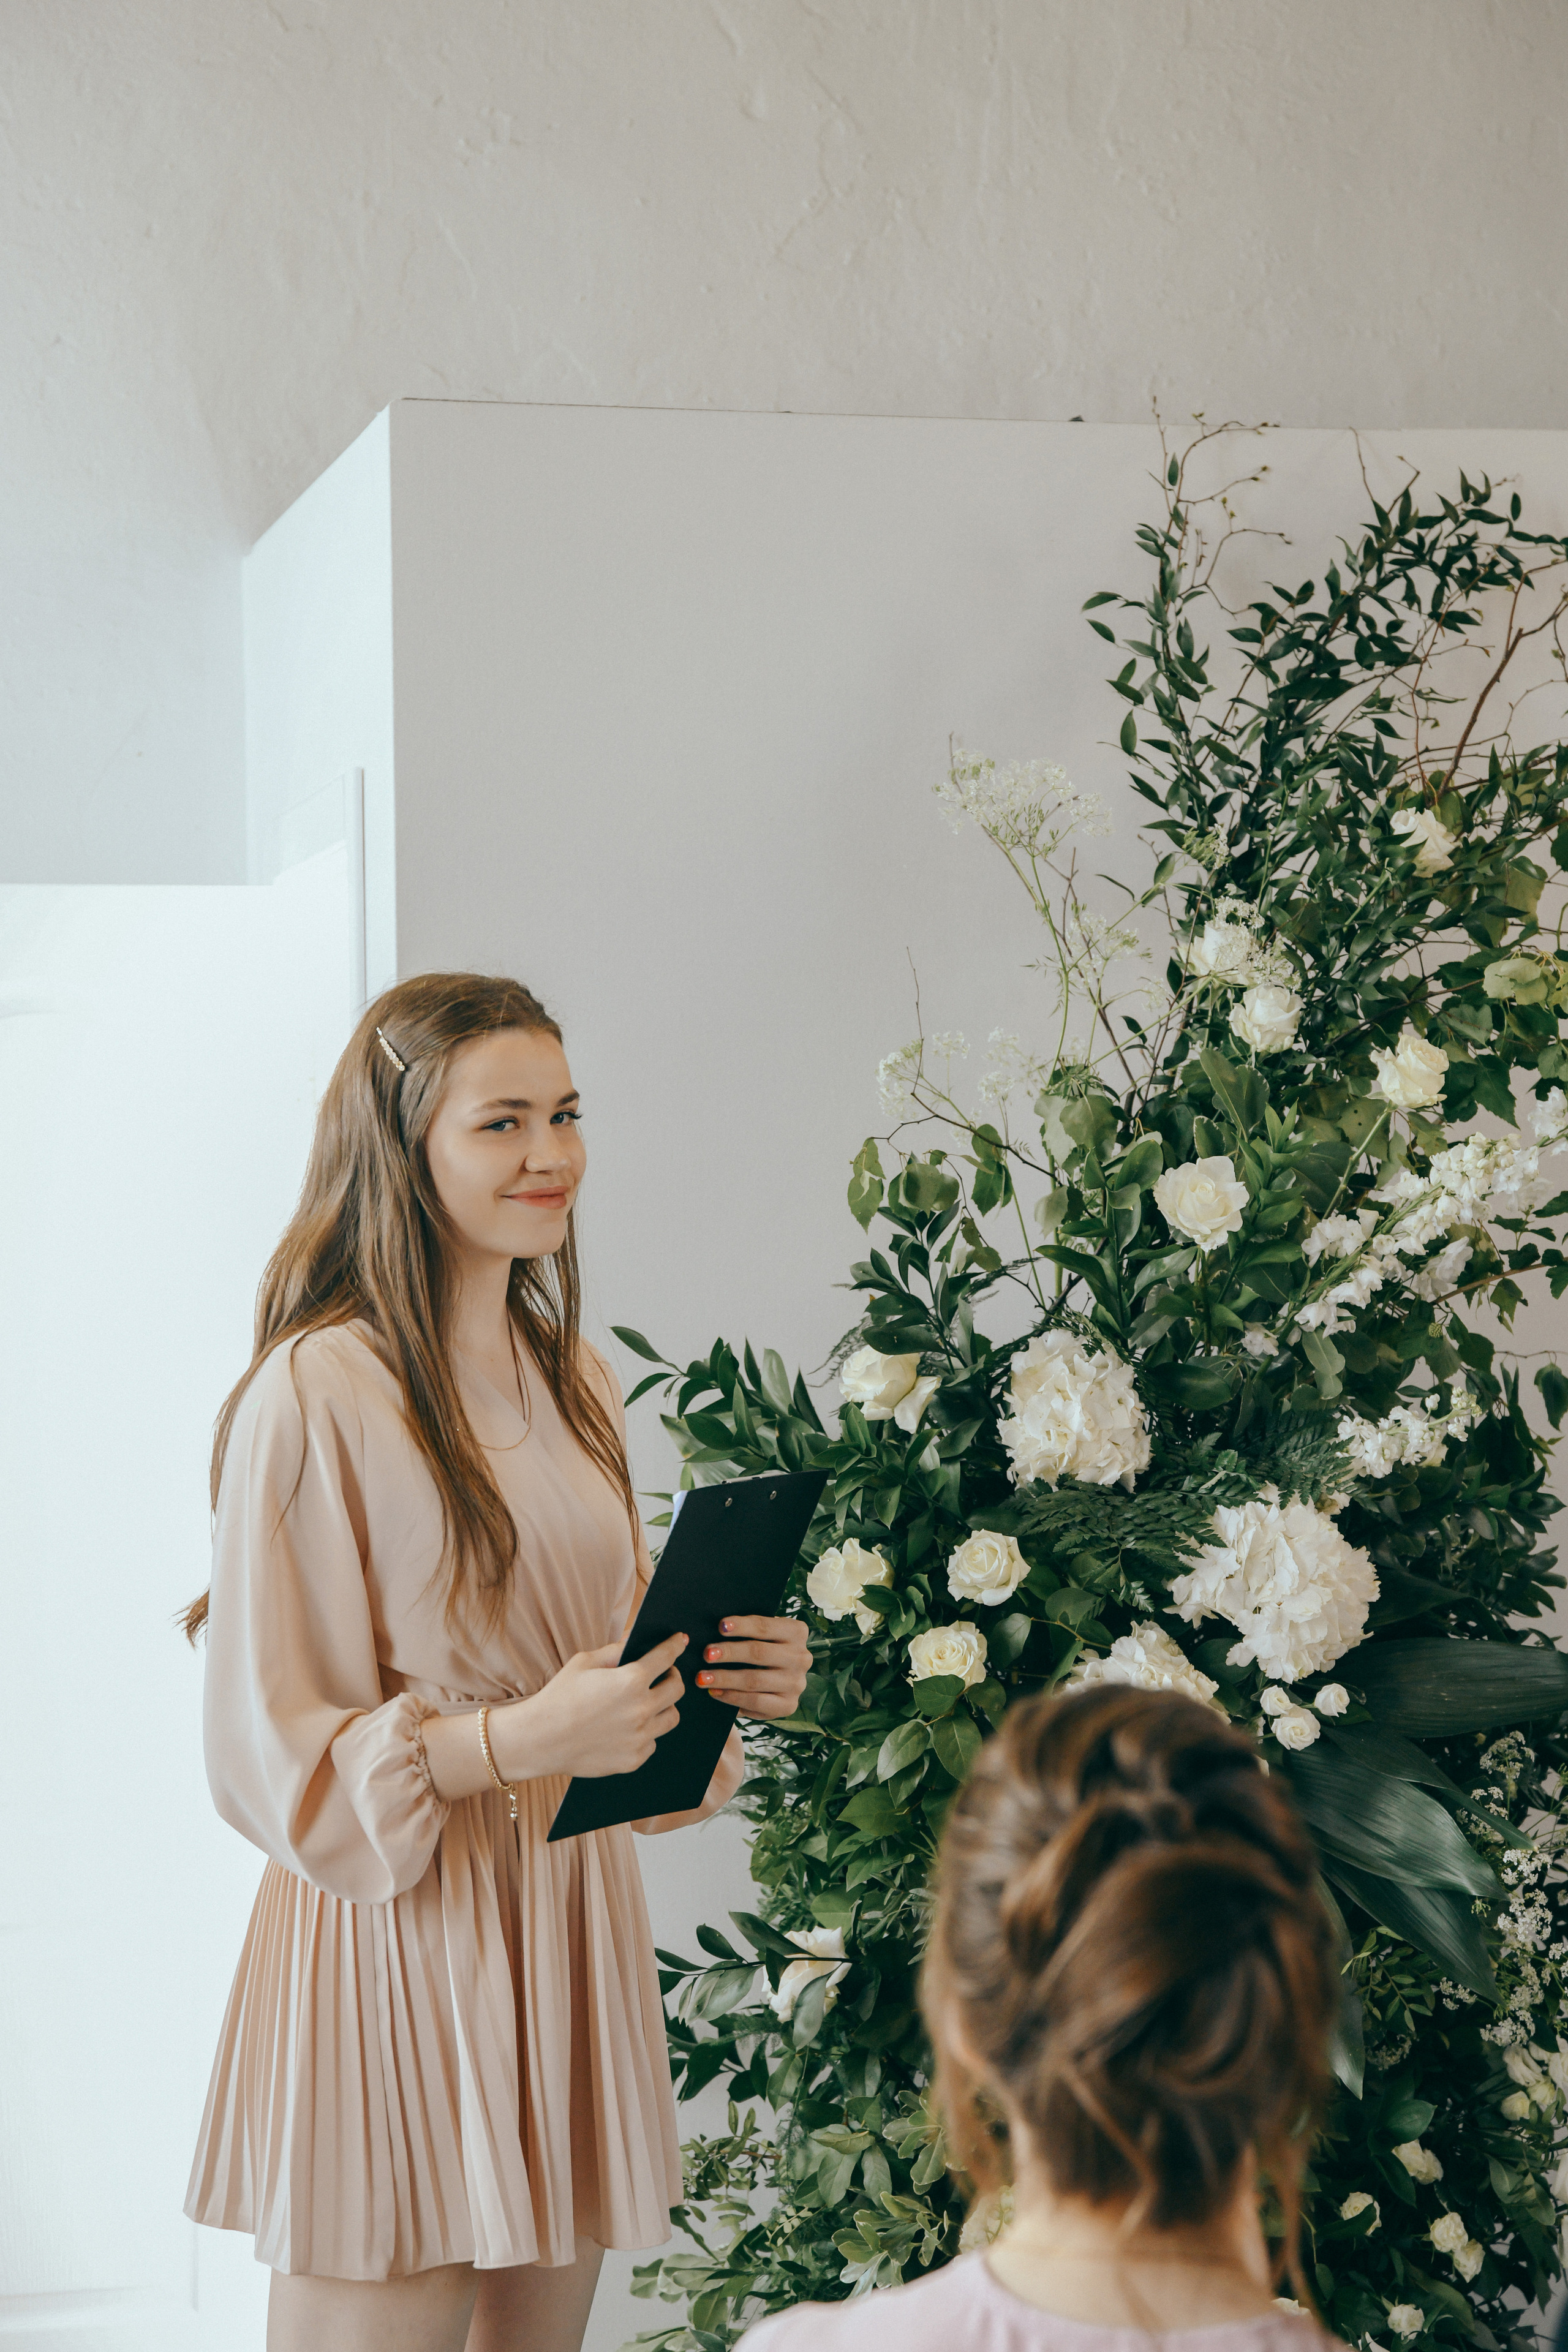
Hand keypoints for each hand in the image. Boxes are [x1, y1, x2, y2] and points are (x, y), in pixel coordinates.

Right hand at [501, 1632, 687, 1779]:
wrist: (540, 1739)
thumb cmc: (560, 1697)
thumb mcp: (584, 1662)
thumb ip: (615, 1650)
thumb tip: (635, 1639)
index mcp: (631, 1680)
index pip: (666, 1657)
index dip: (674, 1645)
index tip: (680, 1641)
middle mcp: (641, 1709)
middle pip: (677, 1689)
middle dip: (673, 1677)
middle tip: (664, 1674)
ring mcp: (640, 1737)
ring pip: (671, 1717)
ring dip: (664, 1706)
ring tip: (649, 1702)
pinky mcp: (634, 1759)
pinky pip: (653, 1741)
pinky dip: (646, 1732)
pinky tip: (630, 1727)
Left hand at [695, 1613, 810, 1721]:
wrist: (775, 1685)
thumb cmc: (761, 1651)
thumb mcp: (761, 1637)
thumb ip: (747, 1631)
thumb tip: (719, 1628)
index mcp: (797, 1632)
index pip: (766, 1626)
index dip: (742, 1626)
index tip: (720, 1626)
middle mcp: (801, 1658)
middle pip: (759, 1653)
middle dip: (729, 1653)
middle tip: (706, 1654)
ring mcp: (796, 1684)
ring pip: (755, 1679)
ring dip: (725, 1677)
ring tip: (702, 1677)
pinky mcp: (788, 1705)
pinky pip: (756, 1701)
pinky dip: (732, 1697)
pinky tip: (715, 1692)